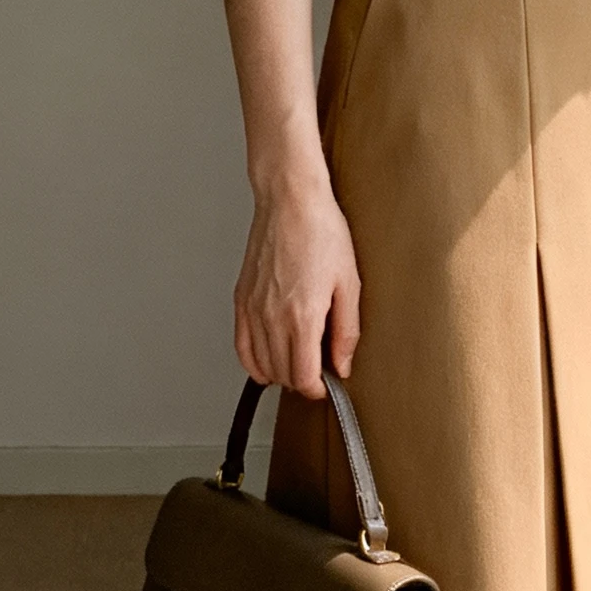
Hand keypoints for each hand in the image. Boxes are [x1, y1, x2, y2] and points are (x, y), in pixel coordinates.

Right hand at [233, 166, 360, 397]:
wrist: (290, 201)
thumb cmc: (320, 232)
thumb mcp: (349, 284)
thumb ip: (346, 331)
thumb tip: (342, 364)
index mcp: (301, 317)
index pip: (301, 377)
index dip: (316, 388)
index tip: (326, 383)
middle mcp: (272, 317)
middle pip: (281, 375)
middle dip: (301, 381)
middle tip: (317, 370)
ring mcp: (252, 310)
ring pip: (260, 365)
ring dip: (279, 372)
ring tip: (297, 361)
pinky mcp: (241, 300)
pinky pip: (241, 346)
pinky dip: (254, 361)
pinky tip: (269, 357)